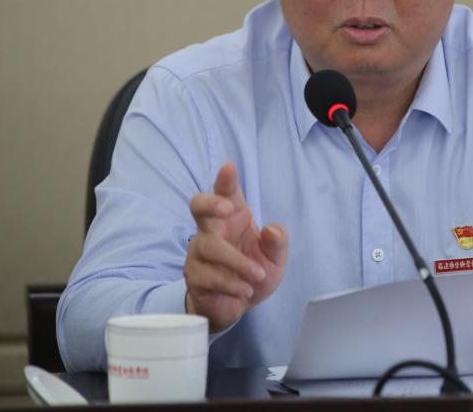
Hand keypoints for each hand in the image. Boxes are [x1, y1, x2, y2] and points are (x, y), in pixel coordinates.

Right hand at [183, 162, 288, 332]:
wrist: (238, 306)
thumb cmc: (255, 272)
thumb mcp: (275, 258)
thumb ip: (278, 242)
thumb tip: (272, 231)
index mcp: (233, 217)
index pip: (226, 192)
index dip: (225, 179)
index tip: (229, 167)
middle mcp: (212, 229)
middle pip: (198, 206)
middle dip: (210, 203)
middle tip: (227, 208)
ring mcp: (199, 251)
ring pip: (209, 247)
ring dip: (237, 263)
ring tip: (257, 277)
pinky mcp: (194, 275)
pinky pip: (208, 275)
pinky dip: (231, 284)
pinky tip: (245, 289)